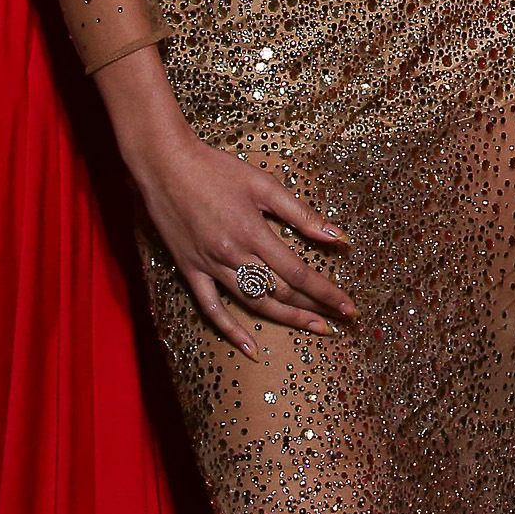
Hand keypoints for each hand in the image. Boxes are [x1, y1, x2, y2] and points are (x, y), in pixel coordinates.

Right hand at [120, 114, 355, 357]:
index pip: (299, 273)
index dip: (326, 292)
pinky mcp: (189, 271)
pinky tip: (250, 347)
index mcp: (253, 233)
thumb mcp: (263, 184)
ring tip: (313, 329)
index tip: (349, 306)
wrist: (165, 165)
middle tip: (340, 321)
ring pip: (253, 303)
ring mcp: (209, 267)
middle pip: (281, 292)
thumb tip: (335, 235)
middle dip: (314, 308)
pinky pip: (211, 307)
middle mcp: (232, 256)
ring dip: (286, 319)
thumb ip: (300, 213)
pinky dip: (230, 330)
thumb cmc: (216, 169)